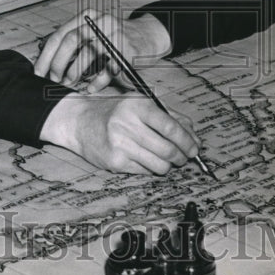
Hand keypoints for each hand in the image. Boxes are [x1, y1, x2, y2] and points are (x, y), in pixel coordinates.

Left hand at [34, 10, 171, 91]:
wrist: (146, 35)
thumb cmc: (113, 38)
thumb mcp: (91, 33)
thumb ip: (72, 43)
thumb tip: (45, 64)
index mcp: (86, 17)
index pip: (60, 35)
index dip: (47, 56)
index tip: (38, 73)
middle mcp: (100, 21)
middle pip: (72, 40)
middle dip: (59, 63)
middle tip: (54, 80)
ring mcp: (115, 34)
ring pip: (89, 53)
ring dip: (75, 72)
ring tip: (70, 84)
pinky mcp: (128, 50)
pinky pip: (109, 68)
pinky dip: (98, 81)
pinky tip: (91, 88)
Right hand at [39, 90, 198, 174]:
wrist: (79, 121)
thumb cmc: (113, 110)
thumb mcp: (139, 102)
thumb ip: (168, 115)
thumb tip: (193, 134)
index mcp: (137, 105)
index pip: (171, 128)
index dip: (187, 141)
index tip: (195, 147)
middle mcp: (127, 125)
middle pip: (168, 150)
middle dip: (181, 157)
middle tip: (184, 157)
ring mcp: (120, 145)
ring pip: (159, 165)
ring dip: (168, 165)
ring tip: (166, 159)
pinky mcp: (115, 163)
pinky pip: (144, 172)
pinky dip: (151, 168)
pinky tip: (146, 159)